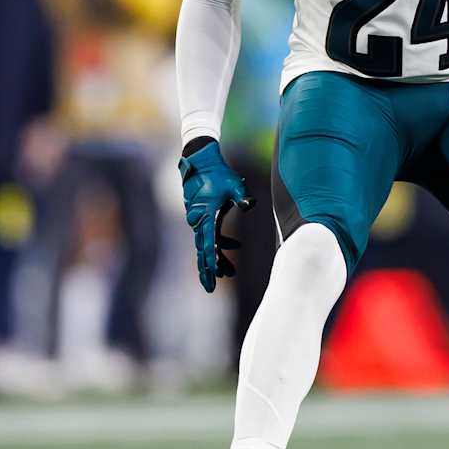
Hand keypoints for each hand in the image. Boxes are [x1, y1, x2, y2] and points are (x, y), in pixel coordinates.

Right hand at [178, 139, 253, 292]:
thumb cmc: (218, 173)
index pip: (209, 245)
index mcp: (206, 216)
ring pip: (206, 245)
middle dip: (210, 269)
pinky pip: (209, 235)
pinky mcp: (202, 216)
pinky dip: (220, 243)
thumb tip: (250, 205)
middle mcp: (199, 221)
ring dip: (217, 258)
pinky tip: (236, 246)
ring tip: (230, 272)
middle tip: (212, 288)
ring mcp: (199, 219)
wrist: (201, 161)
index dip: (211, 264)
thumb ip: (242, 196)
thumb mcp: (234, 184)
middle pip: (204, 251)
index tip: (212, 279)